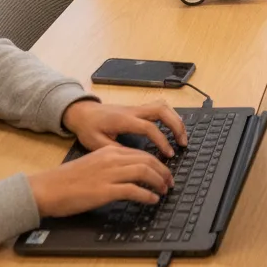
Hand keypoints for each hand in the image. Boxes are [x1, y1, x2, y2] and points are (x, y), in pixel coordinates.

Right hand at [28, 145, 172, 218]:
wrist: (47, 188)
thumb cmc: (66, 180)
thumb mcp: (92, 163)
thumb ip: (110, 164)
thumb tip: (128, 175)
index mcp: (109, 150)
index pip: (141, 153)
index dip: (156, 163)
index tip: (164, 172)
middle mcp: (112, 158)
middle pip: (147, 160)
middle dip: (162, 171)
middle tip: (170, 182)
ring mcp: (109, 173)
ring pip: (144, 171)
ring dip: (158, 181)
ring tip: (164, 190)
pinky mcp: (105, 190)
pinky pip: (133, 190)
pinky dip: (146, 194)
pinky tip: (152, 199)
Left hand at [63, 100, 187, 156]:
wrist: (83, 112)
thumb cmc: (88, 129)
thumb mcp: (96, 144)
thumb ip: (115, 150)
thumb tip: (135, 160)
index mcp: (124, 120)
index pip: (149, 127)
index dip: (162, 140)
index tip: (169, 155)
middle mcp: (134, 111)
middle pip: (162, 110)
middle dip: (176, 126)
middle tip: (183, 143)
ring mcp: (137, 107)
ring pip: (163, 106)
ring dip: (175, 119)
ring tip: (182, 136)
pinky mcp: (139, 109)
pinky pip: (160, 107)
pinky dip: (170, 115)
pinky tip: (173, 127)